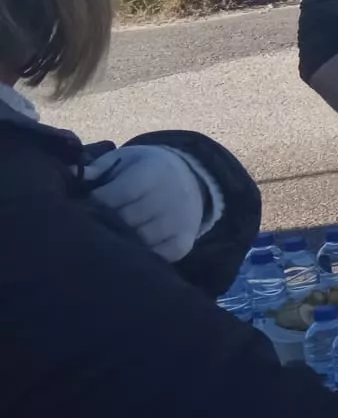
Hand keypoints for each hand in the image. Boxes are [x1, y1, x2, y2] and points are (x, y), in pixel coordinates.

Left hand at [83, 146, 205, 259]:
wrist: (190, 178)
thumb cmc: (146, 170)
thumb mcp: (125, 160)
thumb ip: (98, 169)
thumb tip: (67, 174)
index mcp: (152, 172)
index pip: (116, 196)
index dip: (96, 203)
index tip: (85, 206)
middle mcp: (170, 196)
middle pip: (127, 220)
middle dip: (106, 224)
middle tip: (91, 226)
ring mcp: (180, 221)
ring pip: (142, 240)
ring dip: (122, 242)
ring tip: (107, 239)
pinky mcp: (184, 241)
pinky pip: (161, 256)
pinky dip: (144, 256)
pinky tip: (131, 250)